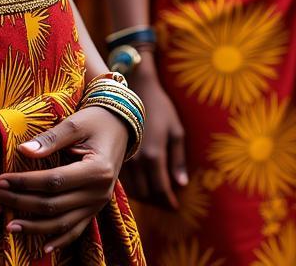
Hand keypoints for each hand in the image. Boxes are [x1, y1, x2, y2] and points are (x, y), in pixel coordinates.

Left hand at [0, 106, 127, 253]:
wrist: (119, 127)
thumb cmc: (95, 121)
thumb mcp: (74, 124)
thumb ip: (50, 140)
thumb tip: (23, 151)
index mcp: (97, 170)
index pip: (53, 181)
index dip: (25, 183)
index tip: (1, 180)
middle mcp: (100, 192)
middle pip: (54, 205)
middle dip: (20, 202)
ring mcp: (98, 204)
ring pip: (62, 223)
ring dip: (33, 226)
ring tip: (8, 225)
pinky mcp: (95, 208)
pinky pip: (76, 229)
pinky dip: (59, 240)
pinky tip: (41, 247)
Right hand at [125, 64, 187, 208]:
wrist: (134, 88)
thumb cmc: (160, 107)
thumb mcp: (176, 130)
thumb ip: (178, 160)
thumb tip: (181, 185)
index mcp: (154, 155)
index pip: (161, 189)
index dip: (168, 202)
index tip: (175, 207)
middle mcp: (136, 160)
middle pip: (145, 194)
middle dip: (157, 201)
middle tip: (166, 202)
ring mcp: (122, 156)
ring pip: (132, 189)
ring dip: (144, 196)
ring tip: (154, 194)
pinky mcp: (114, 152)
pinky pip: (122, 179)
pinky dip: (132, 186)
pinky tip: (140, 183)